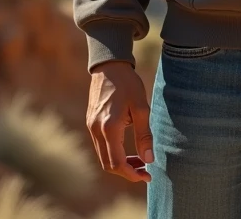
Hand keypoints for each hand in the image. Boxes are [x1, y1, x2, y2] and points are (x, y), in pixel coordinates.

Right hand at [86, 60, 153, 182]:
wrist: (109, 66)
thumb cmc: (128, 84)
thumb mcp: (141, 107)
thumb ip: (144, 135)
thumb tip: (149, 160)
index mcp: (109, 127)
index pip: (117, 163)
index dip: (132, 174)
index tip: (147, 175)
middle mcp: (96, 130)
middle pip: (108, 165)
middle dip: (127, 172)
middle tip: (145, 170)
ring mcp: (91, 127)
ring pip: (103, 157)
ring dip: (120, 163)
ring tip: (139, 160)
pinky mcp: (90, 122)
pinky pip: (100, 146)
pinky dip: (113, 153)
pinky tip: (127, 148)